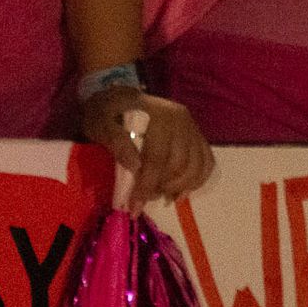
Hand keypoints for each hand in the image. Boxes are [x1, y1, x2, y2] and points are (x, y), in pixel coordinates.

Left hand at [81, 87, 212, 205]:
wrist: (121, 98)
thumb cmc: (108, 112)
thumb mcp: (100, 122)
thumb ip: (116, 142)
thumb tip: (135, 166)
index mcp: (158, 116)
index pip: (157, 158)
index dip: (147, 186)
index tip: (134, 207)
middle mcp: (181, 120)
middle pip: (180, 165)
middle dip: (161, 189)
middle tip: (143, 199)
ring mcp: (192, 128)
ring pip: (196, 167)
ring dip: (179, 188)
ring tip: (160, 195)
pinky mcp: (197, 136)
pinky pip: (206, 163)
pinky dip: (196, 181)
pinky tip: (179, 191)